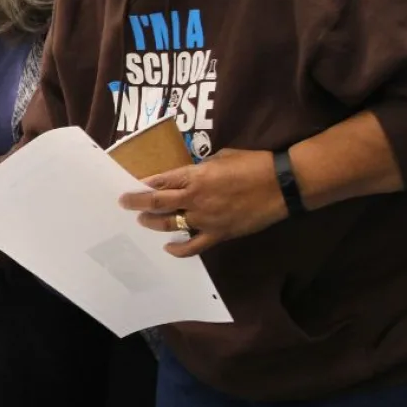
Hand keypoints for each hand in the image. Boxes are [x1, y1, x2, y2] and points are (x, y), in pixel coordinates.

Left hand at [118, 148, 287, 256]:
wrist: (282, 185)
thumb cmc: (254, 164)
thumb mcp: (222, 157)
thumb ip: (202, 168)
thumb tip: (191, 174)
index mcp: (195, 175)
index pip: (160, 181)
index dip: (142, 185)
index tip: (130, 186)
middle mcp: (195, 198)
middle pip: (157, 203)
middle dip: (137, 203)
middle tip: (125, 203)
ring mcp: (205, 219)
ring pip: (170, 225)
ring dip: (153, 223)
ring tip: (143, 221)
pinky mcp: (219, 234)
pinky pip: (193, 246)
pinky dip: (178, 249)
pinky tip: (168, 247)